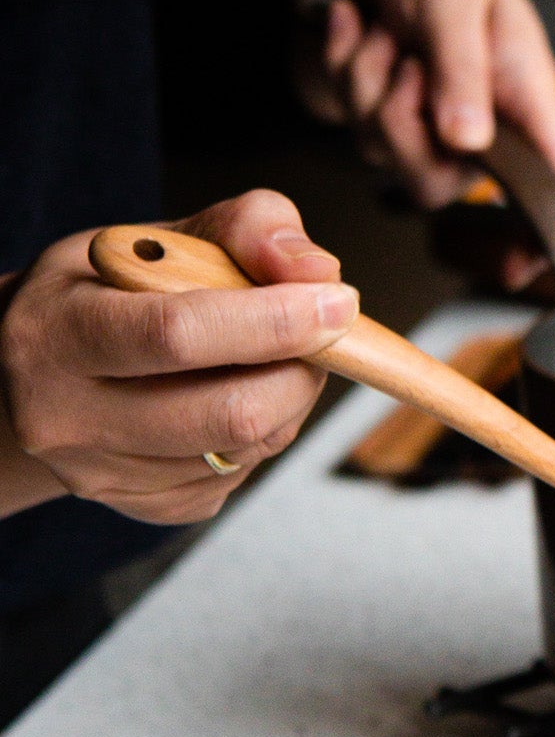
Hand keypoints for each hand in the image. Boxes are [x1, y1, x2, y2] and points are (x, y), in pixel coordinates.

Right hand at [0, 192, 355, 525]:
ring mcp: (104, 473)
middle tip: (314, 338)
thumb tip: (318, 271)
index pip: (180, 334)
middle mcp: (68, 415)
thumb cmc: (107, 294)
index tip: (336, 304)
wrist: (36, 371)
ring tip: (265, 362)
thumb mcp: (158, 239)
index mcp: (58, 332)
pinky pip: (241, 476)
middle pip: (232, 413)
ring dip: (287, 401)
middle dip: (300, 371)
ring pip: (250, 449)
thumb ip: (244, 229)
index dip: (275, 321)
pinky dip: (262, 434)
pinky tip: (229, 399)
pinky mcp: (147, 507)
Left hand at [298, 0, 554, 210]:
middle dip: (400, 115)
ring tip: (387, 32)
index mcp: (527, 103)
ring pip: (386, 152)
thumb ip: (463, 69)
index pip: (553, 187)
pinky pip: (351, 120)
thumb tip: (469, 142)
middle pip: (441, 181)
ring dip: (368, 78)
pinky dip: (345, 63)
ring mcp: (431, 139)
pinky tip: (356, 26)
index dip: (545, 234)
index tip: (523, 266)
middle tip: (410, 57)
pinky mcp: (385, 132)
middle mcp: (485, 134)